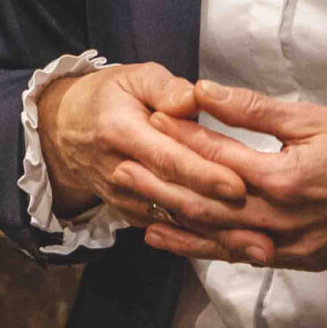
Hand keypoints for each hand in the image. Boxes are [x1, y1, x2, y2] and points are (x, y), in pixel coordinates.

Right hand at [34, 63, 251, 228]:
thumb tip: (196, 98)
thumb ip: (166, 88)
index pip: (168, 158)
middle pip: (175, 198)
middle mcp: (121, 173)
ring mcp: (125, 200)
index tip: (239, 185)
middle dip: (220, 216)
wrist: (62, 132)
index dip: (204, 174)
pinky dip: (203, 242)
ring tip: (259, 248)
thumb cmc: (107, 97)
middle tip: (264, 229)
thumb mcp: (134, 77)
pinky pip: (170, 229)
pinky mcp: (131, 214)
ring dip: (218, 238)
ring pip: (176, 221)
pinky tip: (237, 250)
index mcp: (121, 133)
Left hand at [136, 81, 326, 271]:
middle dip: (161, 188)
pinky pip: (245, 256)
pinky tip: (186, 243)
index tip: (150, 120)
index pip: (215, 157)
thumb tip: (206, 90)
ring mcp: (288, 246)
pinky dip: (211, 250)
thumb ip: (255, 109)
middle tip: (122, 172)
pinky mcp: (298, 260)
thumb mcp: (314, 118)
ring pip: (219, 240)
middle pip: (206, 205)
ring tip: (138, 214)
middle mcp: (279, 219)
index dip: (179, 137)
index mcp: (283, 177)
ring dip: (176, 228)